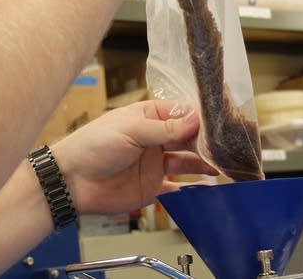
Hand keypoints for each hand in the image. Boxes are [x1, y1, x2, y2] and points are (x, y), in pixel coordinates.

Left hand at [51, 100, 217, 215]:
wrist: (72, 181)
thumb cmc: (93, 146)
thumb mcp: (130, 130)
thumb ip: (164, 129)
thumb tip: (196, 120)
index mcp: (148, 117)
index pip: (182, 114)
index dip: (201, 118)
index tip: (223, 124)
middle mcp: (154, 139)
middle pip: (189, 137)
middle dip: (208, 142)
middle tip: (231, 148)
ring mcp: (155, 163)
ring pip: (188, 162)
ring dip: (206, 163)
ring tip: (226, 167)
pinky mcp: (152, 187)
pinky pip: (178, 187)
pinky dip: (193, 188)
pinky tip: (208, 187)